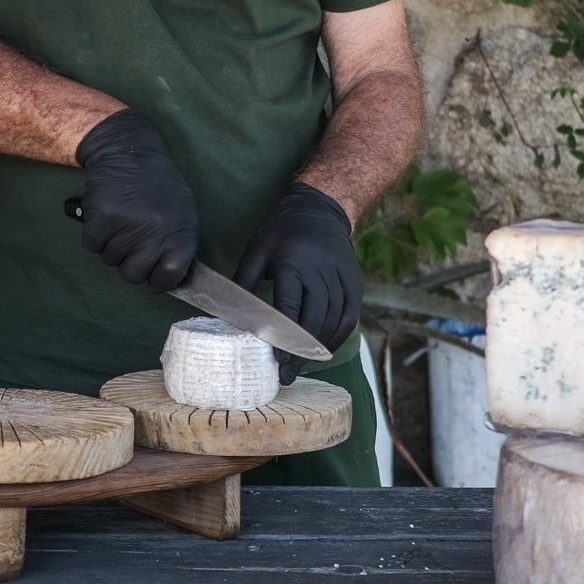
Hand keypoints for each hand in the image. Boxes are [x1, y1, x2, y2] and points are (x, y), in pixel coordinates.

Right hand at [74, 109, 198, 290]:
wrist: (128, 149)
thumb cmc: (156, 184)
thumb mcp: (181, 211)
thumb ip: (177, 245)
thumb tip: (169, 279)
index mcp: (181, 231)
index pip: (170, 276)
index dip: (158, 281)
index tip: (152, 275)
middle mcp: (157, 231)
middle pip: (133, 275)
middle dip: (128, 263)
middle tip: (130, 240)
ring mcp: (129, 225)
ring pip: (109, 260)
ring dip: (110, 245)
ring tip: (120, 219)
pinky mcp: (103, 217)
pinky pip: (91, 245)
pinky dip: (93, 234)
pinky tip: (104, 216)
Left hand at [234, 182, 361, 383]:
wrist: (321, 208)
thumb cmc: (282, 230)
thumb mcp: (257, 249)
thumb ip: (245, 281)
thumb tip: (229, 315)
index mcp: (295, 260)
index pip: (291, 304)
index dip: (283, 334)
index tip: (276, 360)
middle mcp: (323, 269)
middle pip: (315, 318)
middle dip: (300, 350)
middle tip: (287, 374)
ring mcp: (343, 277)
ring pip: (334, 321)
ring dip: (318, 348)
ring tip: (301, 367)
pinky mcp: (355, 283)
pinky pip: (349, 317)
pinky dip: (336, 338)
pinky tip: (321, 351)